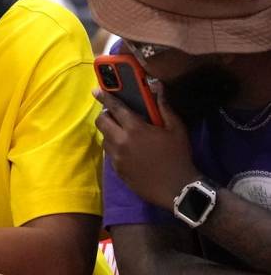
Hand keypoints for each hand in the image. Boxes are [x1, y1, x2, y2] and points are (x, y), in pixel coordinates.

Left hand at [94, 87, 201, 209]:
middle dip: (104, 115)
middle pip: (101, 122)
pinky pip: (110, 153)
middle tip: (114, 114)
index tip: (96, 91)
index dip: (104, 97)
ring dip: (110, 132)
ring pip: (104, 138)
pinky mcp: (116, 170)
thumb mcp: (176, 128)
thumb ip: (164, 106)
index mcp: (135, 129)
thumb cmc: (178, 156)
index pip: (115, 108)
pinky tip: (128, 149)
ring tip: (123, 132)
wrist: (176, 189)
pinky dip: (114, 147)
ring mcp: (117, 157)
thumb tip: (157, 86)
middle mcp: (121, 141)